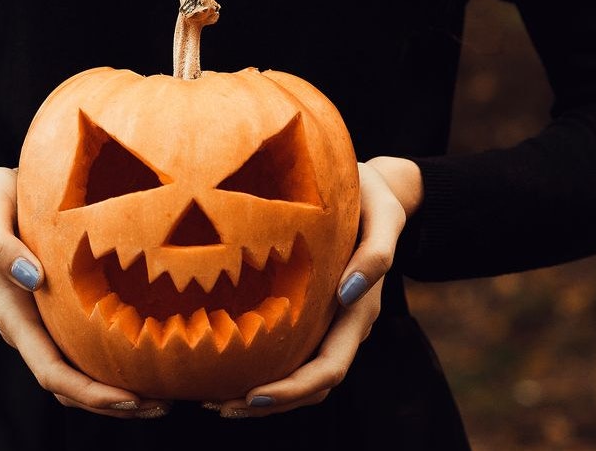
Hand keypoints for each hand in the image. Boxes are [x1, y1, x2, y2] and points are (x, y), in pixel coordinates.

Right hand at [0, 163, 169, 418]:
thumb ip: (1, 246)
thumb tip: (34, 278)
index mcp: (12, 315)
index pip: (50, 371)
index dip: (89, 391)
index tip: (130, 398)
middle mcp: (27, 329)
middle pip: (68, 386)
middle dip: (112, 403)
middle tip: (163, 407)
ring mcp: (42, 325)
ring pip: (77, 376)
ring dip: (116, 394)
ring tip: (163, 398)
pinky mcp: (56, 314)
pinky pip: (84, 352)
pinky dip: (113, 366)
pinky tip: (147, 359)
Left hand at [205, 157, 420, 418]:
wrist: (374, 189)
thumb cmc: (373, 197)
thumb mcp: (383, 215)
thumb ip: (376, 253)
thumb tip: (346, 293)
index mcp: (359, 311)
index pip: (329, 369)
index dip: (292, 390)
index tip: (252, 395)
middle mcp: (344, 325)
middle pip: (310, 386)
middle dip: (267, 403)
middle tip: (215, 406)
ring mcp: (327, 322)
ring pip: (298, 376)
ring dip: (260, 395)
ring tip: (212, 399)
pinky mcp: (311, 312)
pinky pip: (288, 352)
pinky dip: (260, 367)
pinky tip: (224, 364)